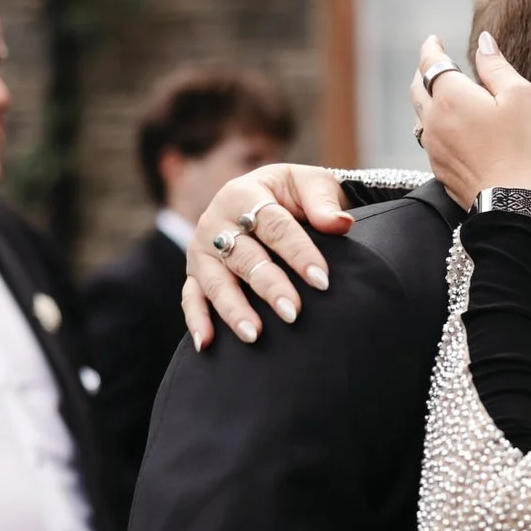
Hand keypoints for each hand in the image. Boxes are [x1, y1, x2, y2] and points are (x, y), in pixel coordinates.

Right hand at [181, 164, 352, 349]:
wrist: (267, 197)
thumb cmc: (294, 195)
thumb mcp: (312, 186)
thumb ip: (324, 203)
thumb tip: (340, 224)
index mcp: (245, 193)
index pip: (274, 225)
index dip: (298, 252)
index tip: (322, 280)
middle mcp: (216, 220)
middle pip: (244, 256)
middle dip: (269, 286)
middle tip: (294, 313)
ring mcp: (202, 249)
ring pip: (216, 281)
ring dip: (233, 309)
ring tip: (254, 335)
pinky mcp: (195, 272)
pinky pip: (191, 297)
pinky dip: (197, 319)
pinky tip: (206, 344)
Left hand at [410, 32, 530, 205]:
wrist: (514, 204)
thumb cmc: (523, 147)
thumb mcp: (521, 96)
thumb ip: (497, 66)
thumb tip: (483, 42)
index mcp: (451, 96)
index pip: (431, 62)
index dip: (430, 48)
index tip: (433, 40)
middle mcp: (434, 119)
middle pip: (418, 87)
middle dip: (424, 71)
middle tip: (434, 62)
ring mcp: (433, 147)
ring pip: (420, 115)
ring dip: (427, 99)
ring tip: (439, 93)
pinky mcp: (439, 169)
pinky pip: (429, 138)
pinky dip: (435, 125)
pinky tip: (450, 128)